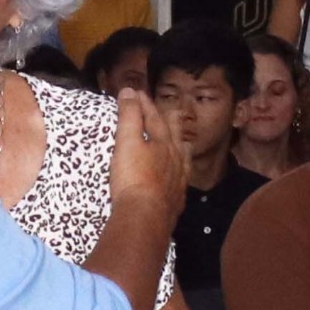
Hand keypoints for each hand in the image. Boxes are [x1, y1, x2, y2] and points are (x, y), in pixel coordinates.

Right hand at [108, 89, 181, 219]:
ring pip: (183, 157)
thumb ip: (129, 116)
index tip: (136, 93)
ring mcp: (179, 180)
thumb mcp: (127, 142)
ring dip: (180, 146)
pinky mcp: (176, 200)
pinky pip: (181, 181)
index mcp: (163, 142)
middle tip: (169, 112)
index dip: (143, 104)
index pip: (153, 116)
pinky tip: (177, 179)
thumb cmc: (133, 178)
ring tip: (181, 143)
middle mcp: (176, 158)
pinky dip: (179, 174)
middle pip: (175, 134)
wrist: (145, 217)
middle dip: (170, 120)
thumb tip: (130, 91)